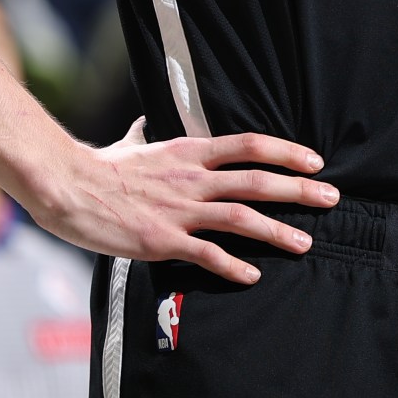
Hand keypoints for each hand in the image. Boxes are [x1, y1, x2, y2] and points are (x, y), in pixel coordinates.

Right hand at [30, 118, 338, 284]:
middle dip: (299, 191)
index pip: (250, 145)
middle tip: (330, 199)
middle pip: (258, 181)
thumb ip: (146, 134)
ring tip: (304, 243)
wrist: (67, 187)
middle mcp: (192, 178)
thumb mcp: (132, 143)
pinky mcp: (162, 240)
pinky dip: (233, 265)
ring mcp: (179, 210)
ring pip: (241, 217)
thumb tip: (144, 121)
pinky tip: (253, 275)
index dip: (287, 152)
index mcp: (190, 150)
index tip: (314, 162)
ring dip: (277, 231)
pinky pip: (207, 254)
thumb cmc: (100, 167)